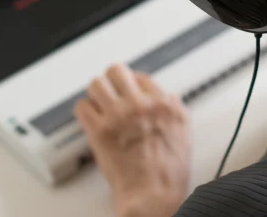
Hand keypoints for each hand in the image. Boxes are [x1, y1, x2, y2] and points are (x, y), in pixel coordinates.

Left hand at [75, 64, 191, 216]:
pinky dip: (84, 111)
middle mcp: (140, 105)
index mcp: (163, 105)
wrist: (153, 194)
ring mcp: (118, 116)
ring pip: (96, 85)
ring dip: (96, 93)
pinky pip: (82, 107)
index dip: (133, 82)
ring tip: (98, 101)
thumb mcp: (184, 133)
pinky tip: (90, 117)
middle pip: (117, 72)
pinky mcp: (99, 131)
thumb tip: (168, 100)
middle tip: (111, 88)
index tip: (129, 88)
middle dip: (112, 80)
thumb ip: (174, 111)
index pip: (142, 78)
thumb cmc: (168, 172)